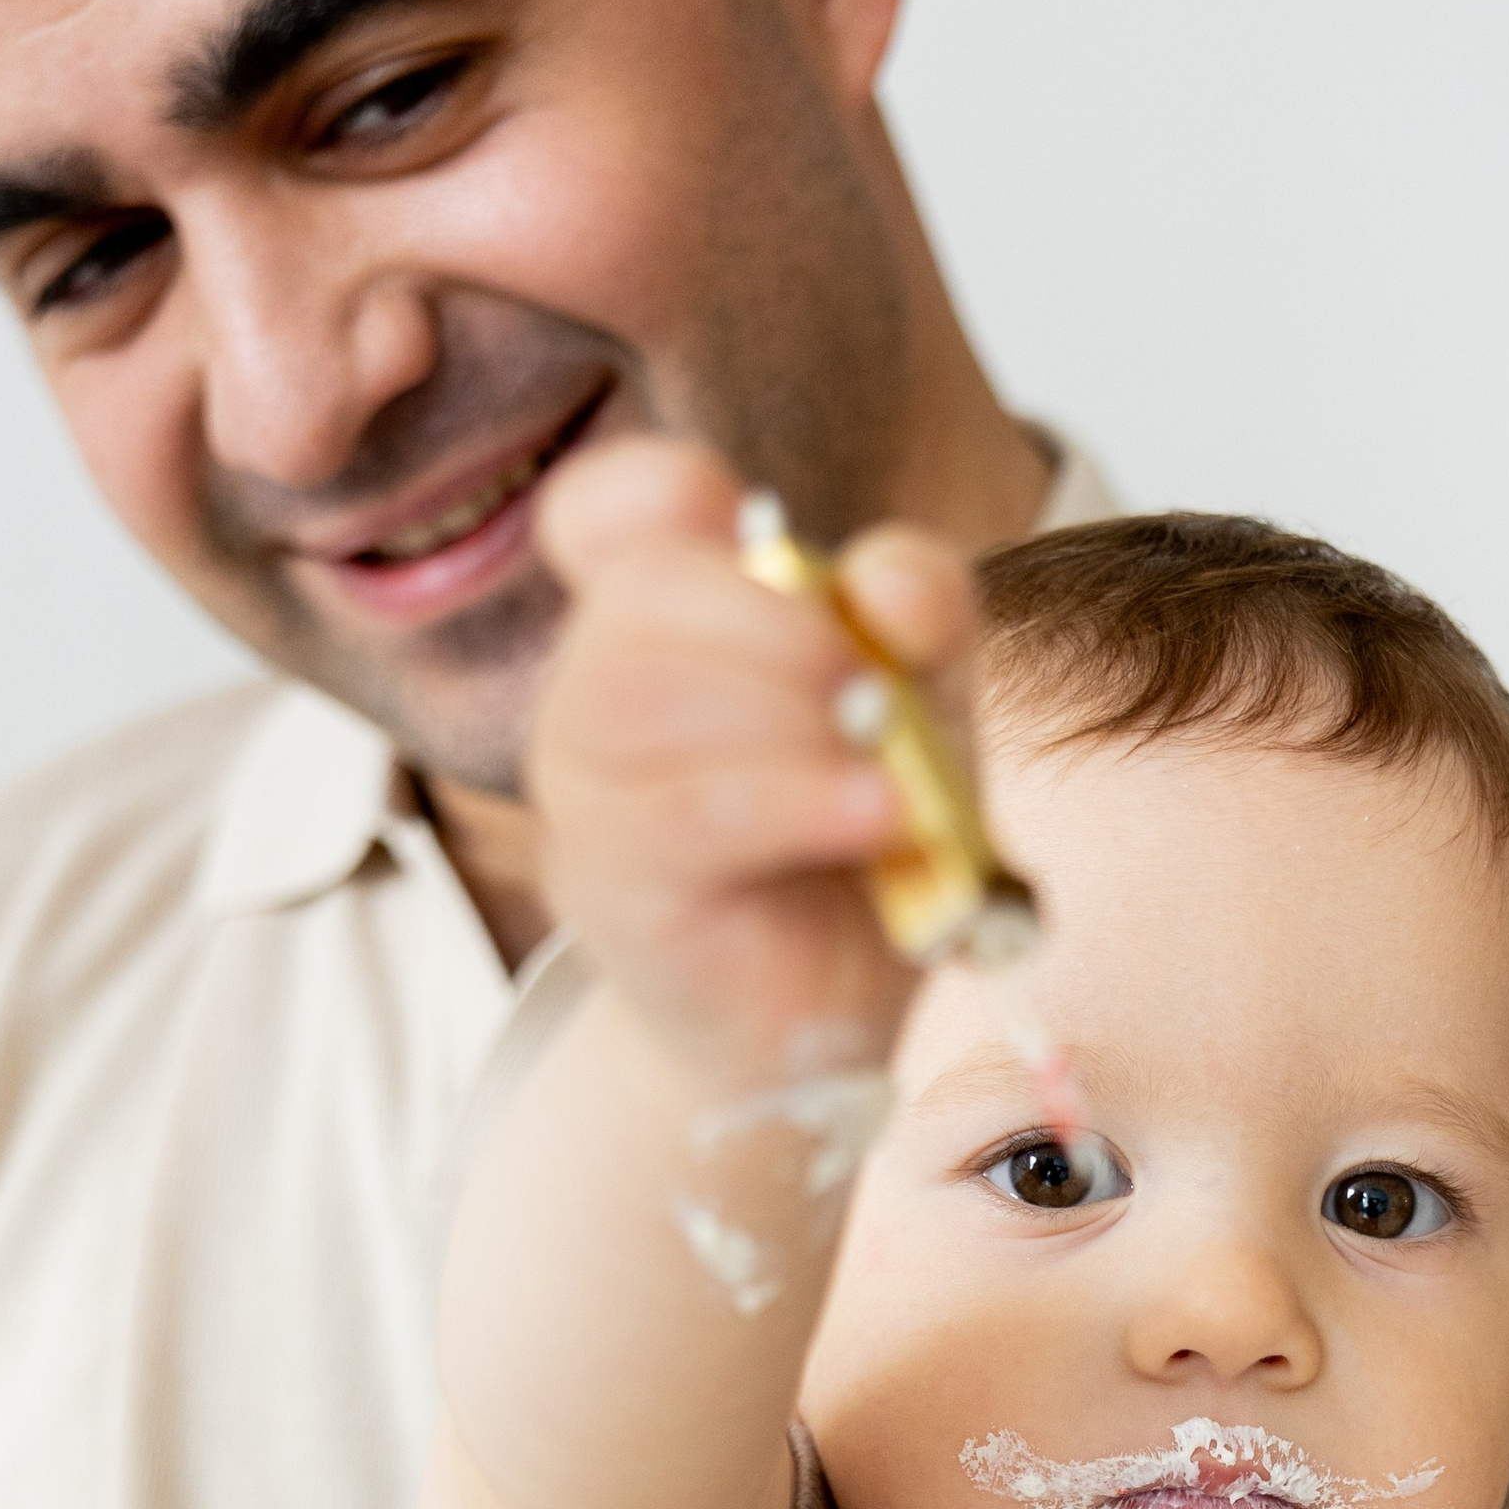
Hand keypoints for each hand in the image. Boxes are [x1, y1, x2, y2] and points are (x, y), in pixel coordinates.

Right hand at [528, 437, 978, 1085]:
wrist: (828, 1013)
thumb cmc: (861, 844)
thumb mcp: (923, 704)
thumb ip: (922, 618)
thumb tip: (892, 592)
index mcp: (663, 623)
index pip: (605, 511)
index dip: (665, 494)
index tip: (755, 532)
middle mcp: (598, 689)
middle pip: (645, 590)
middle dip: (783, 628)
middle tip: (880, 697)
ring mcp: (585, 789)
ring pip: (642, 694)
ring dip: (787, 718)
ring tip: (889, 778)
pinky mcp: (608, 884)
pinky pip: (683, 814)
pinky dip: (796, 804)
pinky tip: (878, 819)